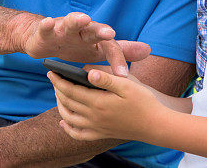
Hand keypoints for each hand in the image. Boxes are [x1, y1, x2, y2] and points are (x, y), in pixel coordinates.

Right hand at [19, 12, 149, 75]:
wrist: (45, 39)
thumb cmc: (74, 45)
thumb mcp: (98, 51)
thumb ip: (120, 50)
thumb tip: (148, 50)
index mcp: (95, 37)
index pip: (109, 48)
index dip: (117, 61)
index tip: (124, 76)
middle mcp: (82, 30)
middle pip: (94, 29)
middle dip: (101, 31)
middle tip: (110, 33)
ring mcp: (63, 28)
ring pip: (71, 23)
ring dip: (77, 19)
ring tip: (83, 19)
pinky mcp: (46, 31)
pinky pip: (46, 27)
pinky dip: (47, 25)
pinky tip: (48, 22)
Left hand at [48, 68, 165, 141]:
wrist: (155, 125)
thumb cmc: (144, 101)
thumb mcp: (127, 85)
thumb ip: (106, 79)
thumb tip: (87, 72)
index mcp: (98, 102)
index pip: (71, 90)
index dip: (59, 81)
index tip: (51, 71)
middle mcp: (94, 117)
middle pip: (67, 103)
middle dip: (57, 90)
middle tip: (53, 79)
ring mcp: (96, 128)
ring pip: (69, 119)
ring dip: (60, 106)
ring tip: (58, 95)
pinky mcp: (101, 134)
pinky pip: (79, 135)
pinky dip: (68, 129)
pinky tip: (63, 122)